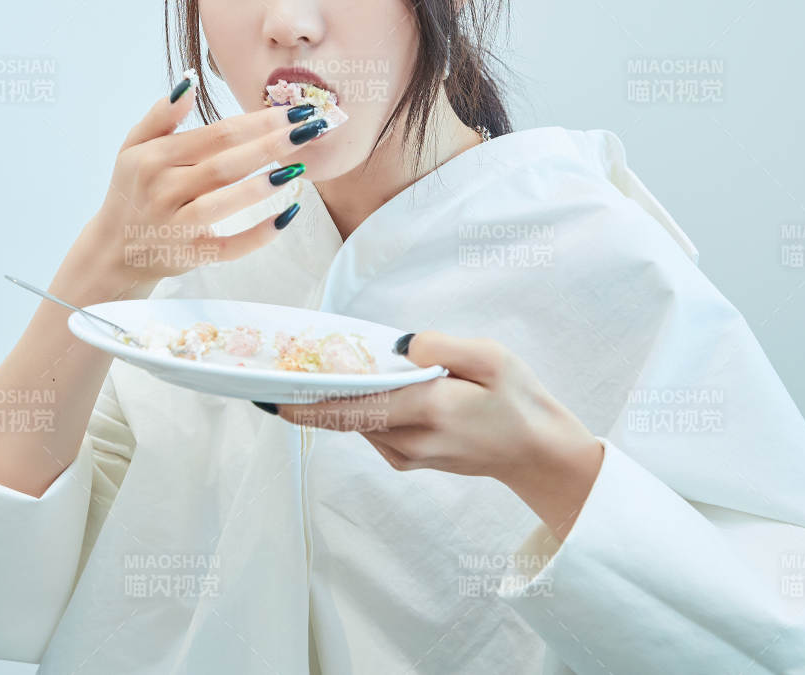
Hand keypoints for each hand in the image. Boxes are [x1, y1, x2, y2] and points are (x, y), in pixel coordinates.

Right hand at [76, 70, 344, 293]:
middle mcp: (164, 189)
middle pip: (226, 163)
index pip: (217, 134)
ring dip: (262, 186)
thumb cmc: (132, 191)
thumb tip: (189, 81)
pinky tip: (286, 215)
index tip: (294, 110)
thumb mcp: (133, 147)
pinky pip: (229, 247)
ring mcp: (176, 225)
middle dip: (272, 144)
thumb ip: (160, 115)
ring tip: (298, 168)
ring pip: (223, 202)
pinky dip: (258, 234)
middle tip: (312, 128)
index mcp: (154, 157)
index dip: (258, 120)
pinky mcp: (190, 255)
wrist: (113, 250)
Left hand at [269, 330, 604, 539]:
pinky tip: (347, 388)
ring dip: (327, 403)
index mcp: (427, 410)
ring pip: (353, 424)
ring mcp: (406, 455)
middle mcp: (409, 440)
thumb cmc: (518, 401)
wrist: (538, 454)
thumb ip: (441, 346)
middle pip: (341, 418)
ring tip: (296, 374)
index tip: (269, 393)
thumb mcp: (492, 358)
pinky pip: (368, 430)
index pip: (353, 406)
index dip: (306, 401)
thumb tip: (398, 345)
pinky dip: (352, 410)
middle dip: (303, 399)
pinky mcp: (407, 458)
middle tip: (266, 377)